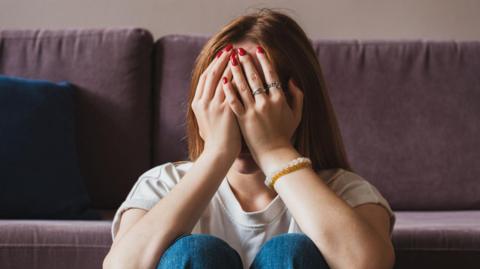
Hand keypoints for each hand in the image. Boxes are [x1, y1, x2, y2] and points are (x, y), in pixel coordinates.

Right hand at [191, 46, 241, 158]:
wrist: (218, 154)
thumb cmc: (215, 141)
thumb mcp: (204, 122)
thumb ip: (207, 109)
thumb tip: (209, 99)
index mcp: (197, 104)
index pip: (205, 78)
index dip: (213, 65)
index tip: (221, 55)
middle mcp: (204, 102)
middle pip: (213, 74)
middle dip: (221, 59)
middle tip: (230, 48)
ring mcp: (214, 106)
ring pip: (222, 78)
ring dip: (231, 64)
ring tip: (239, 53)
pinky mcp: (226, 111)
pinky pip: (233, 89)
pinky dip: (238, 77)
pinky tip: (245, 69)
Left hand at [221, 46, 303, 169]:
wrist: (275, 154)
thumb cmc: (285, 134)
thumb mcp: (296, 114)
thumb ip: (297, 96)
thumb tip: (291, 80)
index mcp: (279, 99)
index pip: (270, 75)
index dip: (264, 60)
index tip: (257, 50)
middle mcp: (266, 103)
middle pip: (255, 77)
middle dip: (246, 61)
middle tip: (239, 50)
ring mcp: (254, 111)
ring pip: (243, 86)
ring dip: (236, 71)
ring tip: (230, 60)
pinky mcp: (243, 120)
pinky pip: (234, 102)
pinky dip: (229, 90)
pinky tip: (223, 80)